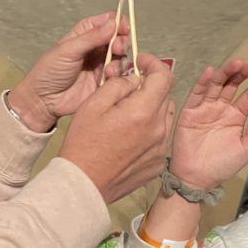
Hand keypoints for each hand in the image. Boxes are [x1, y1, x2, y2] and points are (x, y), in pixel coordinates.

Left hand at [8, 12, 128, 131]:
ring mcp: (103, 64)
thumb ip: (92, 37)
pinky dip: (120, 75)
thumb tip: (114, 23)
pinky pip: (121, 76)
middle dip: (122, 42)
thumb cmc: (50, 70)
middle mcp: (97, 47)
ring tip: (108, 70)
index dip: (119, 22)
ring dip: (120, 61)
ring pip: (123, 57)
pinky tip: (109, 78)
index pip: (110, 21)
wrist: (45, 100)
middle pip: (121, 38)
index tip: (123, 28)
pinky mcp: (106, 81)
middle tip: (116, 49)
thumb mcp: (68, 50)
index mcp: (87, 33)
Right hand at [59, 53, 174, 204]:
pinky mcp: (157, 164)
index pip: (164, 76)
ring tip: (129, 114)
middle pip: (165, 95)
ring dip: (152, 108)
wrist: (83, 185)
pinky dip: (151, 130)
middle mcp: (159, 129)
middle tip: (128, 89)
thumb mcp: (94, 104)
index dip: (153, 63)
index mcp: (144, 111)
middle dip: (150, 86)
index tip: (139, 63)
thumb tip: (134, 79)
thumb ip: (119, 85)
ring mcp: (161, 149)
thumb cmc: (83, 142)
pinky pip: (161, 138)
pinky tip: (130, 137)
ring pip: (165, 116)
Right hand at [169, 60, 247, 189]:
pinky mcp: (190, 111)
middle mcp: (222, 108)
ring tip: (237, 64)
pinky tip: (211, 72)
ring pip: (216, 85)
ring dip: (226, 73)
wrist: (197, 178)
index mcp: (236, 116)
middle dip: (243, 74)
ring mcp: (206, 108)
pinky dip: (203, 82)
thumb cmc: (222, 164)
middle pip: (233, 85)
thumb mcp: (246, 147)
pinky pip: (197, 93)